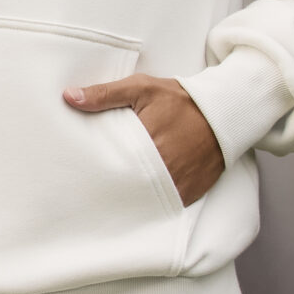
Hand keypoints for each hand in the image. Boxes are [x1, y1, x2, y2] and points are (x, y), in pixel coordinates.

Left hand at [63, 74, 225, 205]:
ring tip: (106, 195)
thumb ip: (105, 94)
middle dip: (107, 185)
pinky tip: (133, 200)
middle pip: (125, 185)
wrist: (224, 113)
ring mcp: (177, 184)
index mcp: (146, 142)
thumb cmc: (180, 99)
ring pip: (143, 199)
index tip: (76, 170)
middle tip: (85, 188)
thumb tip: (69, 97)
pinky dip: (150, 203)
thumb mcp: (141, 88)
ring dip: (127, 197)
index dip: (93, 168)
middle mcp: (163, 168)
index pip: (111, 163)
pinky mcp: (189, 193)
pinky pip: (164, 205)